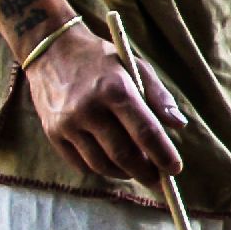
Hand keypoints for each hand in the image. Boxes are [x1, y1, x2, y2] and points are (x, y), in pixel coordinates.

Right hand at [25, 25, 185, 185]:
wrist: (51, 50)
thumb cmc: (100, 60)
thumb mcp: (134, 66)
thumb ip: (158, 96)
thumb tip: (179, 125)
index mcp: (115, 89)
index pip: (145, 132)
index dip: (163, 155)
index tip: (175, 169)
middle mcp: (89, 108)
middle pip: (124, 154)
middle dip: (145, 173)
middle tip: (157, 180)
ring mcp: (68, 123)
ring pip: (101, 164)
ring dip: (124, 174)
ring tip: (136, 171)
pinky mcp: (52, 133)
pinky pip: (80, 164)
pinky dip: (100, 169)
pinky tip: (111, 164)